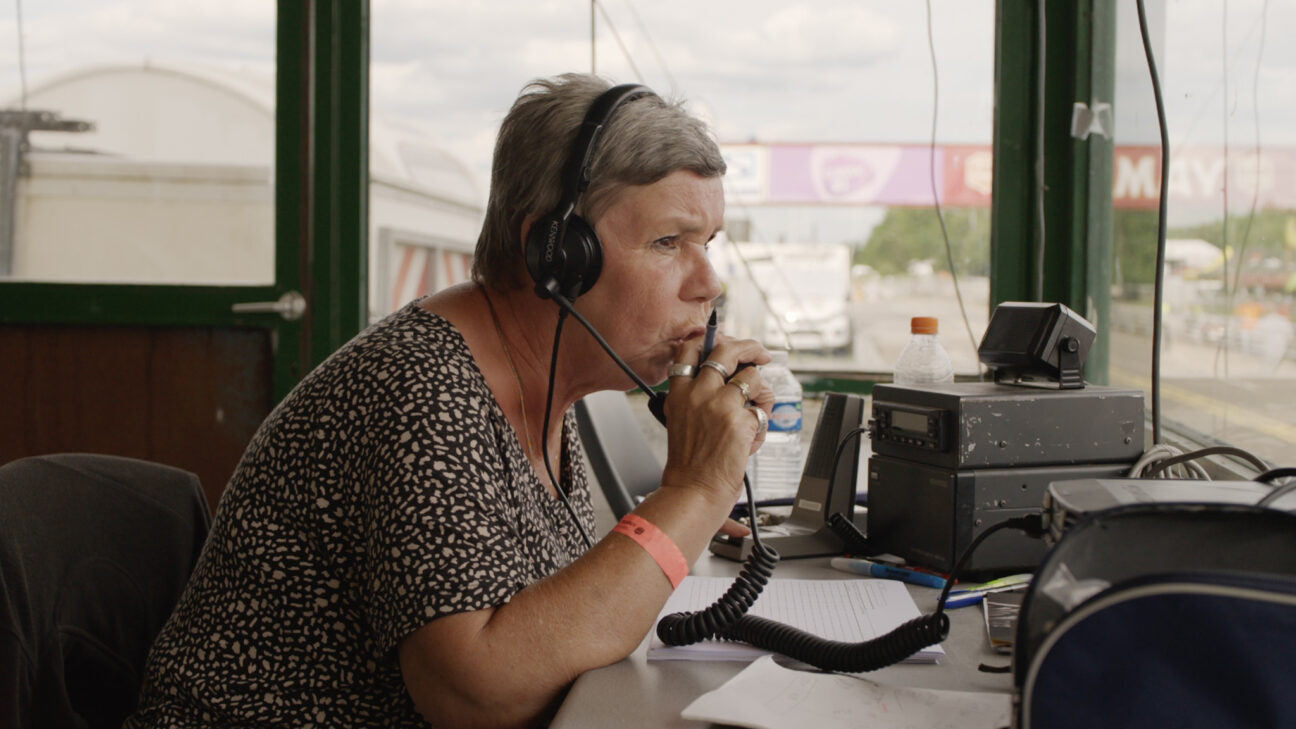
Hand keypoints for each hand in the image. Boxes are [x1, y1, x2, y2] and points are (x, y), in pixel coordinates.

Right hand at [659, 335, 772, 505]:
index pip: (691, 348)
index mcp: (678, 392)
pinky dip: (763, 419)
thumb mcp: (681, 419)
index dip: (712, 339)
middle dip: (749, 346)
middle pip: (726, 349)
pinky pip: (762, 406)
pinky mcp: (739, 419)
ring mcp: (719, 404)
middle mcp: (697, 393)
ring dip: (761, 391)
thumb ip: (696, 393)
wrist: (695, 490)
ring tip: (757, 409)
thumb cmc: (691, 461)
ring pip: (752, 376)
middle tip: (761, 354)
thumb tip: (727, 372)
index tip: (726, 342)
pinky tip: (752, 437)